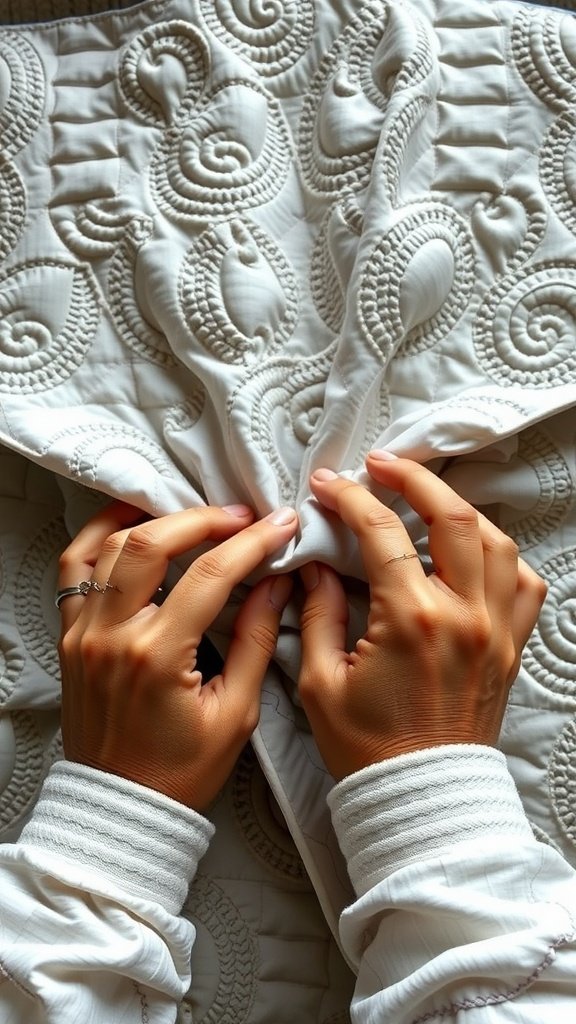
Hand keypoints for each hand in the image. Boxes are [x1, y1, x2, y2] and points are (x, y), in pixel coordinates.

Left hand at [57, 502, 296, 809]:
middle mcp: (113, 636)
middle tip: (241, 517)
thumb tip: (277, 583)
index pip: (210, 575)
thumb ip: (256, 640)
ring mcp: (83, 632)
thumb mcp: (236, 713)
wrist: (123, 807)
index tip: (280, 525)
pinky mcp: (70, 636)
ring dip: (155, 520)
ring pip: (109, 546)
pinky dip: (98, 535)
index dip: (252, 542)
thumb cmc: (181, 771)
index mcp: (158, 657)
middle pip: (152, 543)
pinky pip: (72, 568)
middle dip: (203, 519)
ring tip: (196, 516)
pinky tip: (130, 522)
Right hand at [298, 454, 546, 780]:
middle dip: (414, 479)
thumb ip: (316, 613)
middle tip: (383, 466)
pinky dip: (505, 557)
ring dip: (461, 509)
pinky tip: (476, 553)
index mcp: (412, 621)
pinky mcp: (510, 647)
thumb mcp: (320, 682)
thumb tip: (316, 565)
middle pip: (452, 517)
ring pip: (498, 542)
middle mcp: (463, 616)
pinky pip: (526, 585)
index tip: (328, 487)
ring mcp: (496, 630)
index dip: (351, 498)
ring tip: (428, 500)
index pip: (383, 532)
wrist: (422, 797)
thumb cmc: (369, 748)